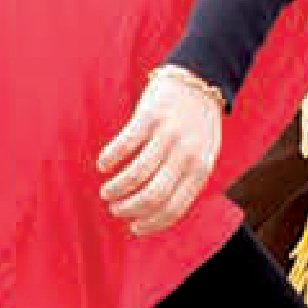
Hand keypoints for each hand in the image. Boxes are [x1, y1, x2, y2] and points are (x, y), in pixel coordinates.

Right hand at [96, 65, 224, 233]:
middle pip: (153, 195)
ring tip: (107, 192)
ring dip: (116, 189)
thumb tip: (158, 213)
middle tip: (116, 210)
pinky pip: (125, 144)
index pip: (174, 208)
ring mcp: (167, 135)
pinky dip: (110, 159)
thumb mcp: (204, 155)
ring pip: (136, 174)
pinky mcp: (150, 116)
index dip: (151, 223)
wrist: (200, 79)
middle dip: (130, 209)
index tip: (134, 228)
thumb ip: (186, 181)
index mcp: (200, 169)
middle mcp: (185, 154)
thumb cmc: (198, 124)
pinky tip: (103, 165)